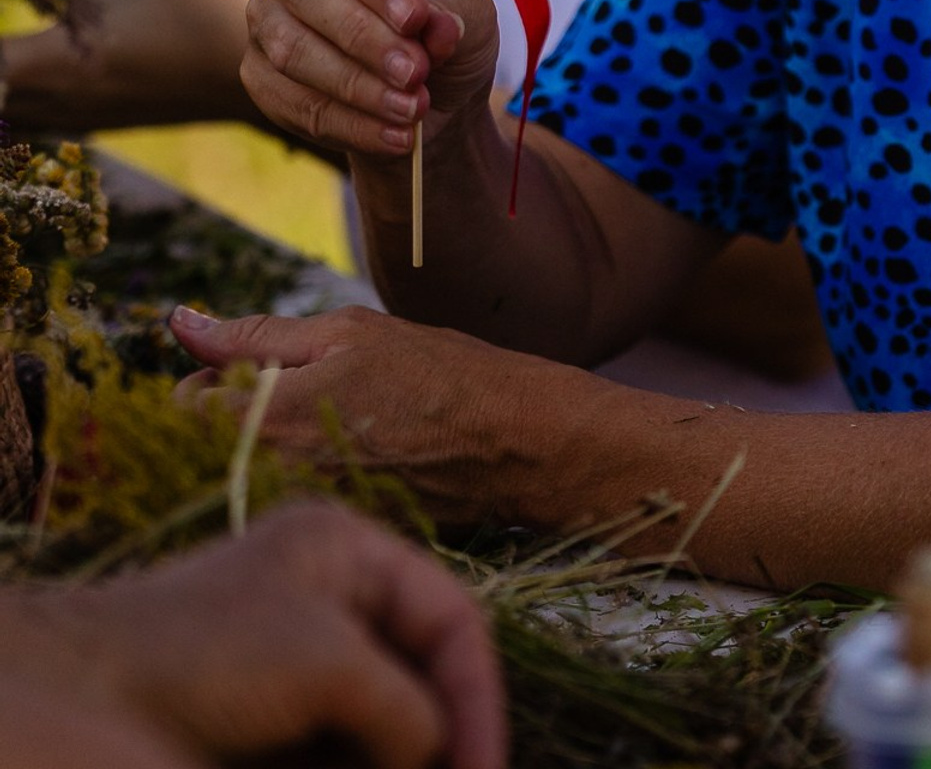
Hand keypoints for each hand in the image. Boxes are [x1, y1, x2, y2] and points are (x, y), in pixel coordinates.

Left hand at [0, 0, 254, 134]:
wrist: (251, 66)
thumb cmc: (192, 9)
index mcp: (50, 64)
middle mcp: (51, 102)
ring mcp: (72, 119)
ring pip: (9, 101)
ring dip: (7, 66)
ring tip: (23, 30)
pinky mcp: (93, 121)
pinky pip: (34, 110)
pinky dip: (25, 83)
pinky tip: (49, 49)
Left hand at [18, 500, 505, 768]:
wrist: (72, 702)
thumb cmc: (200, 655)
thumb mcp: (329, 663)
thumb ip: (404, 706)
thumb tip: (437, 753)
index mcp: (346, 554)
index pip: (449, 620)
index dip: (477, 695)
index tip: (487, 767)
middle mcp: (327, 606)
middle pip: (420, 675)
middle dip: (444, 735)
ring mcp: (292, 671)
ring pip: (381, 725)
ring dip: (407, 761)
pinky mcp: (261, 732)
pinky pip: (336, 754)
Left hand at [170, 302, 571, 524]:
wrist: (515, 443)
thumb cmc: (438, 372)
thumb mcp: (349, 331)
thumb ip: (257, 334)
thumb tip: (179, 322)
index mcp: (265, 422)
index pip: (179, 410)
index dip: (210, 379)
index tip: (253, 367)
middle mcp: (270, 480)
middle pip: (205, 450)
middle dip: (234, 418)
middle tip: (296, 392)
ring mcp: (299, 515)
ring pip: (246, 477)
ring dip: (269, 449)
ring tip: (334, 423)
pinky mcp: (330, 534)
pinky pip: (289, 502)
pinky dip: (305, 477)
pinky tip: (357, 456)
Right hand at [243, 0, 499, 159]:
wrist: (429, 94)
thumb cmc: (447, 29)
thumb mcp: (472, 11)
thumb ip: (456, 13)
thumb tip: (435, 28)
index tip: (414, 17)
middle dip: (365, 37)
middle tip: (416, 72)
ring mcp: (264, 11)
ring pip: (291, 48)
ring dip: (356, 85)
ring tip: (413, 108)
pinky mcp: (258, 69)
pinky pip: (289, 98)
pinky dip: (347, 122)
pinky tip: (395, 135)